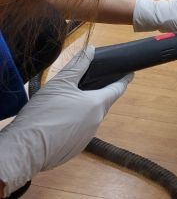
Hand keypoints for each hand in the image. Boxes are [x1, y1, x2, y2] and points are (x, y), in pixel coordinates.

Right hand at [0, 47, 130, 195]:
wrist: (25, 149)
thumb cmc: (45, 112)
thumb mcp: (60, 83)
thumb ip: (78, 65)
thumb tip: (91, 49)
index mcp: (98, 104)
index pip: (118, 89)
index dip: (123, 80)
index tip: (129, 73)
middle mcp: (97, 121)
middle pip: (102, 103)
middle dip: (97, 94)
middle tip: (86, 85)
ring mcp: (87, 137)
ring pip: (90, 118)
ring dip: (83, 110)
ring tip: (66, 103)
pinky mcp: (75, 149)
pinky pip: (79, 132)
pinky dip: (73, 125)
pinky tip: (58, 121)